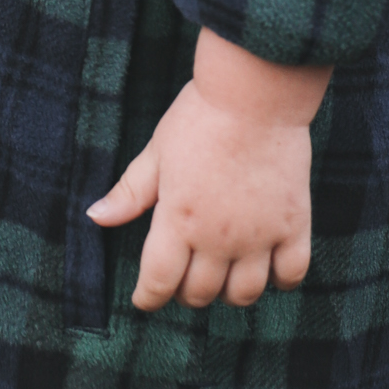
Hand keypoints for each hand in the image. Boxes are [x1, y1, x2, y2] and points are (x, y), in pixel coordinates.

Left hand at [86, 29, 328, 310]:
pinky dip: (280, 281)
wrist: (256, 91)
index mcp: (178, 219)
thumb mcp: (157, 151)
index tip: (144, 297)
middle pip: (199, 293)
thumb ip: (130, 191)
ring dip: (228, 292)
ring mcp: (259, 235)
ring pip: (243, 294)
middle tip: (183, 277)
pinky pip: (291, 275)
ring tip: (222, 274)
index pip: (158, 281)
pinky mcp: (294, 223)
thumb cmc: (200, 116)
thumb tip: (95, 217)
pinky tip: (269, 268)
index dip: (148, 297)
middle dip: (185, 292)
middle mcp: (218, 237)